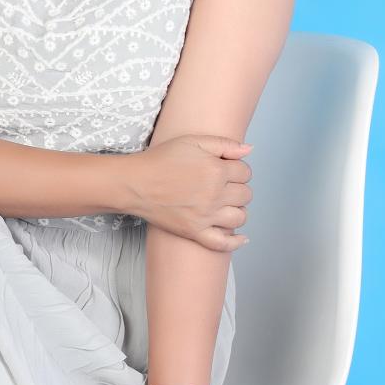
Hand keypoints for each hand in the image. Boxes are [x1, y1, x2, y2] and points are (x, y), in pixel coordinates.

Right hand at [122, 134, 252, 250]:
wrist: (135, 183)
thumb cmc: (161, 160)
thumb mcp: (192, 141)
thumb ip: (224, 143)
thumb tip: (249, 150)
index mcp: (216, 170)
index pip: (245, 172)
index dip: (237, 169)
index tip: (225, 169)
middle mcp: (215, 195)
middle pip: (245, 194)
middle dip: (238, 188)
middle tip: (223, 186)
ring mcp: (206, 216)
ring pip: (240, 217)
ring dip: (238, 210)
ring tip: (226, 205)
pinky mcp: (195, 232)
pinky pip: (223, 243)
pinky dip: (235, 242)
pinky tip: (241, 238)